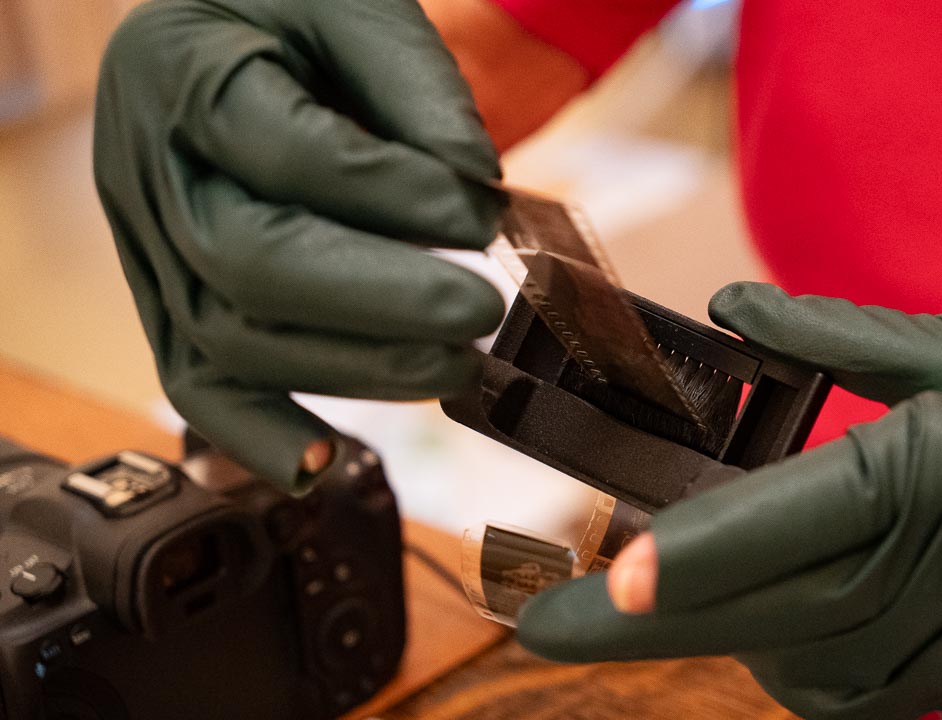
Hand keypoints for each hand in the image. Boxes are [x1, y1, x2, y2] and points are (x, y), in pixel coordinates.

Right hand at [94, 0, 504, 489]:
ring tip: (454, 365)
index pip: (290, 152)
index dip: (393, 194)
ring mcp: (151, 250)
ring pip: (233, 339)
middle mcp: (147, 170)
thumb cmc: (291, 21)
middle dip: (380, 302)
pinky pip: (198, 388)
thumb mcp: (354, 9)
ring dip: (355, 369)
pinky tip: (326, 459)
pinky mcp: (171, 306)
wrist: (229, 37)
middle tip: (479, 312)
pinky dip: (261, 435)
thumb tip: (474, 189)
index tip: (480, 213)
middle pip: (249, 264)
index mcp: (181, 72)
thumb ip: (418, 87)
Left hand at [517, 282, 941, 717]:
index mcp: (941, 471)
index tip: (608, 580)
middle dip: (644, 630)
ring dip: (717, 636)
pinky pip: (853, 694)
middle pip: (769, 618)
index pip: (795, 525)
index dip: (697, 559)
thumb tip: (731, 306)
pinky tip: (765, 621)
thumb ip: (836, 339)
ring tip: (658, 594)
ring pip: (802, 668)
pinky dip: (788, 666)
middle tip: (540, 622)